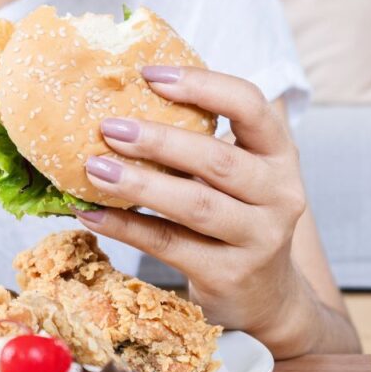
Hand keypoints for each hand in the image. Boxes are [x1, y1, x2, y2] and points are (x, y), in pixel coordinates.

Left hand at [74, 66, 312, 353]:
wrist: (266, 296)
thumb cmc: (235, 218)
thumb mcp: (236, 176)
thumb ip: (198, 142)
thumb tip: (118, 104)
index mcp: (279, 155)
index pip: (250, 106)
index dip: (202, 85)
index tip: (149, 75)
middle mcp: (279, 194)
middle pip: (218, 159)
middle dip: (159, 140)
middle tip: (109, 127)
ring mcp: (258, 239)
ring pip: (195, 205)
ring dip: (139, 184)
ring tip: (94, 168)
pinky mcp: (229, 275)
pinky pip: (169, 245)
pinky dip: (125, 227)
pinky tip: (91, 214)